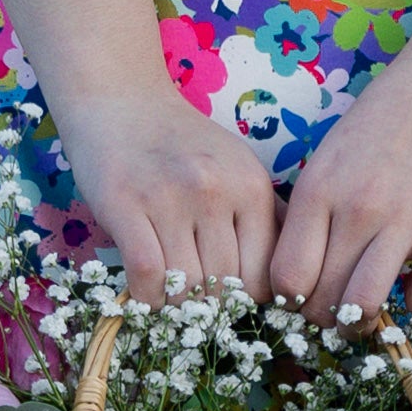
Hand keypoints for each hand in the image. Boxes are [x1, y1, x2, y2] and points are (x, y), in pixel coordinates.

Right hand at [54, 81, 278, 297]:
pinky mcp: (124, 204)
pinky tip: (147, 291)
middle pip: (225, 286)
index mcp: (251, 187)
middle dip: (211, 306)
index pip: (264, 276)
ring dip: (177, 305)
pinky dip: (148, 297)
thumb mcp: (239, 169)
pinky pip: (146, 275)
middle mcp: (215, 190)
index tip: (231, 303)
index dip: (248, 302)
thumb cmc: (184, 146)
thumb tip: (290, 278)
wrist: (121, 103)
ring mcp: (169, 197)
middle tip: (196, 307)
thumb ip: (265, 217)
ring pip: (186, 286)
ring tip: (171, 299)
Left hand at [268, 52, 411, 330]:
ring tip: (365, 316)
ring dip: (363, 323)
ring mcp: (406, 218)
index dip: (291, 302)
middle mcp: (357, 207)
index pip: (286, 277)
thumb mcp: (327, 159)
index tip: (302, 301)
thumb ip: (310, 213)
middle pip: (323, 299)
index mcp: (318, 190)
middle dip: (324, 317)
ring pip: (368, 304)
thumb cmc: (380, 123)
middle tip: (334, 313)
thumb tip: (291, 276)